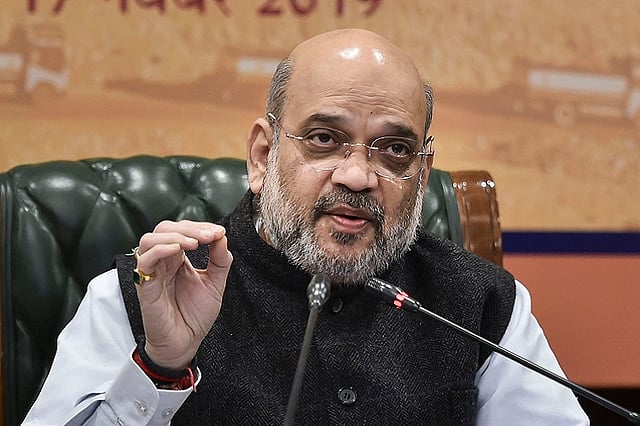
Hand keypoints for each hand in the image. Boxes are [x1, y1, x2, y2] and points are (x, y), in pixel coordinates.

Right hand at [133, 220, 232, 369]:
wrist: (185, 343)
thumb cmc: (195, 316)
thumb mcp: (215, 283)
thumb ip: (219, 260)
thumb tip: (222, 236)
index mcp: (178, 259)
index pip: (183, 230)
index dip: (200, 226)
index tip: (219, 233)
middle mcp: (163, 262)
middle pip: (165, 229)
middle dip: (189, 228)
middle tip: (209, 236)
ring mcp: (152, 272)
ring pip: (150, 239)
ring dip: (174, 235)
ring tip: (194, 243)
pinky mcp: (145, 286)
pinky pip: (144, 260)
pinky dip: (160, 249)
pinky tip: (177, 250)